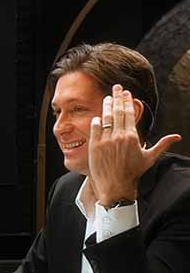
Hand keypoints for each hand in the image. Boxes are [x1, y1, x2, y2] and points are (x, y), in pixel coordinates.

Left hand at [89, 85, 180, 204]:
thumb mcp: (149, 157)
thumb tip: (177, 137)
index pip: (129, 114)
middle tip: (116, 87)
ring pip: (106, 118)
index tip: (126, 92)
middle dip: (117, 98)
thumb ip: (162, 144)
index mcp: (132, 137)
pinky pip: (94, 129)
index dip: (127, 101)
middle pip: (118, 112)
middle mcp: (119, 136)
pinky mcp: (94, 146)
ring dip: (106, 106)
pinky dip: (96, 121)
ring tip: (107, 97)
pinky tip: (97, 115)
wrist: (115, 185)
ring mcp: (105, 141)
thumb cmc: (133, 172)